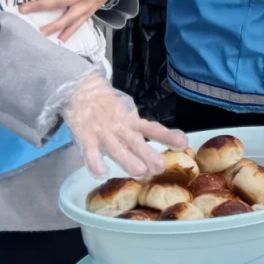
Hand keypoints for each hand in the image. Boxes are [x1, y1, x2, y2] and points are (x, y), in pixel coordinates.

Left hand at [21, 0, 122, 41]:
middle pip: (60, 2)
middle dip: (41, 6)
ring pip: (69, 18)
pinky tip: (60, 40)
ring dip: (54, 25)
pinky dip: (70, 32)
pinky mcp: (88, 13)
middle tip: (23, 9)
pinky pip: (78, 24)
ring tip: (40, 32)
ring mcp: (86, 6)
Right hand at [62, 73, 186, 176]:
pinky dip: (94, 162)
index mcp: (132, 122)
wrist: (80, 90)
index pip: (153, 129)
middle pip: (136, 142)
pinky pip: (90, 152)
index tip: (183, 144)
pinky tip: (100, 173)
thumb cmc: (107, 106)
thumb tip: (166, 139)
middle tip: (161, 166)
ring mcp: (103, 133)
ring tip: (139, 171)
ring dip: (128, 160)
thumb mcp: (127, 113)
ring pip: (116, 149)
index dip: (168, 136)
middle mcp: (120, 128)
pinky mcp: (85, 137)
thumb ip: (140, 127)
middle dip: (149, 155)